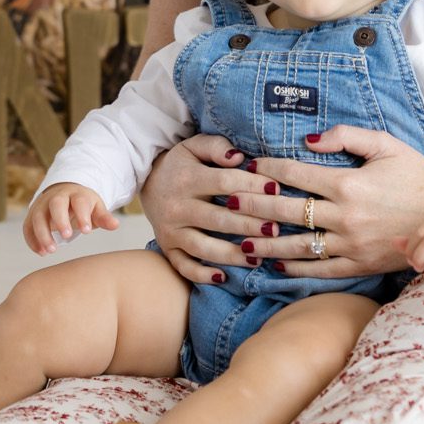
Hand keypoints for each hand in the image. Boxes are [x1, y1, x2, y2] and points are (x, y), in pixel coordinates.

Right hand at [24, 183, 119, 254]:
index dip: (82, 215)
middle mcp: (57, 197)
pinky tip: (41, 252)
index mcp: (76, 194)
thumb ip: (103, 217)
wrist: (64, 194)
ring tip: (51, 250)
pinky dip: (32, 240)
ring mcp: (42, 204)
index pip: (79, 202)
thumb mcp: (95, 208)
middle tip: (68, 237)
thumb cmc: (83, 205)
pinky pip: (27, 226)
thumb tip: (115, 225)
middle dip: (60, 220)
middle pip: (56, 205)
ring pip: (38, 216)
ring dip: (43, 233)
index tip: (87, 231)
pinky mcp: (32, 214)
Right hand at [138, 133, 283, 285]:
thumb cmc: (181, 164)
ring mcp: (171, 230)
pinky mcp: (167, 247)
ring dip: (232, 255)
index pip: (225, 182)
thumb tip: (238, 157)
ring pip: (203, 247)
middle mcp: (177, 206)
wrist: (146, 181)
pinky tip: (223, 277)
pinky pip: (183, 266)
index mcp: (188, 179)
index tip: (277, 189)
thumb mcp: (195, 146)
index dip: (252, 185)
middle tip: (275, 229)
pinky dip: (201, 275)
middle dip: (248, 225)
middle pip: (218, 218)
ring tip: (258, 258)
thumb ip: (216, 147)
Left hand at [236, 127, 423, 279]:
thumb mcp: (385, 144)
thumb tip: (309, 138)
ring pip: (297, 246)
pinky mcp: (360, 264)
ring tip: (238, 241)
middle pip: (287, 212)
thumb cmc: (415, 174)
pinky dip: (294, 268)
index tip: (246, 166)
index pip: (296, 175)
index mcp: (348, 183)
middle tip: (225, 202)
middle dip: (253, 206)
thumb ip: (346, 137)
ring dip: (265, 244)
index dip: (267, 169)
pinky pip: (320, 269)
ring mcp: (351, 243)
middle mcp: (345, 216)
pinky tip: (274, 265)